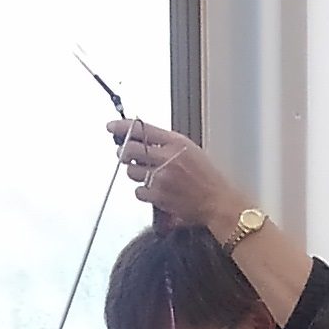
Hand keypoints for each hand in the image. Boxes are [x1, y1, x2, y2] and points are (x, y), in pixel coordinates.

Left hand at [110, 121, 246, 237]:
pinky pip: (138, 190)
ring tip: (147, 175)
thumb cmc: (207, 178)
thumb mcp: (190, 150)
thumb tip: (141, 139)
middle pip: (129, 149)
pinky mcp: (159, 196)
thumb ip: (166, 143)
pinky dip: (143, 191)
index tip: (111, 127)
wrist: (217, 202)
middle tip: (125, 155)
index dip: (122, 127)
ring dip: (135, 172)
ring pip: (131, 171)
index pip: (142, 128)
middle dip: (123, 152)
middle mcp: (167, 158)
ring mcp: (161, 178)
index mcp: (176, 142)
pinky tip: (154, 191)